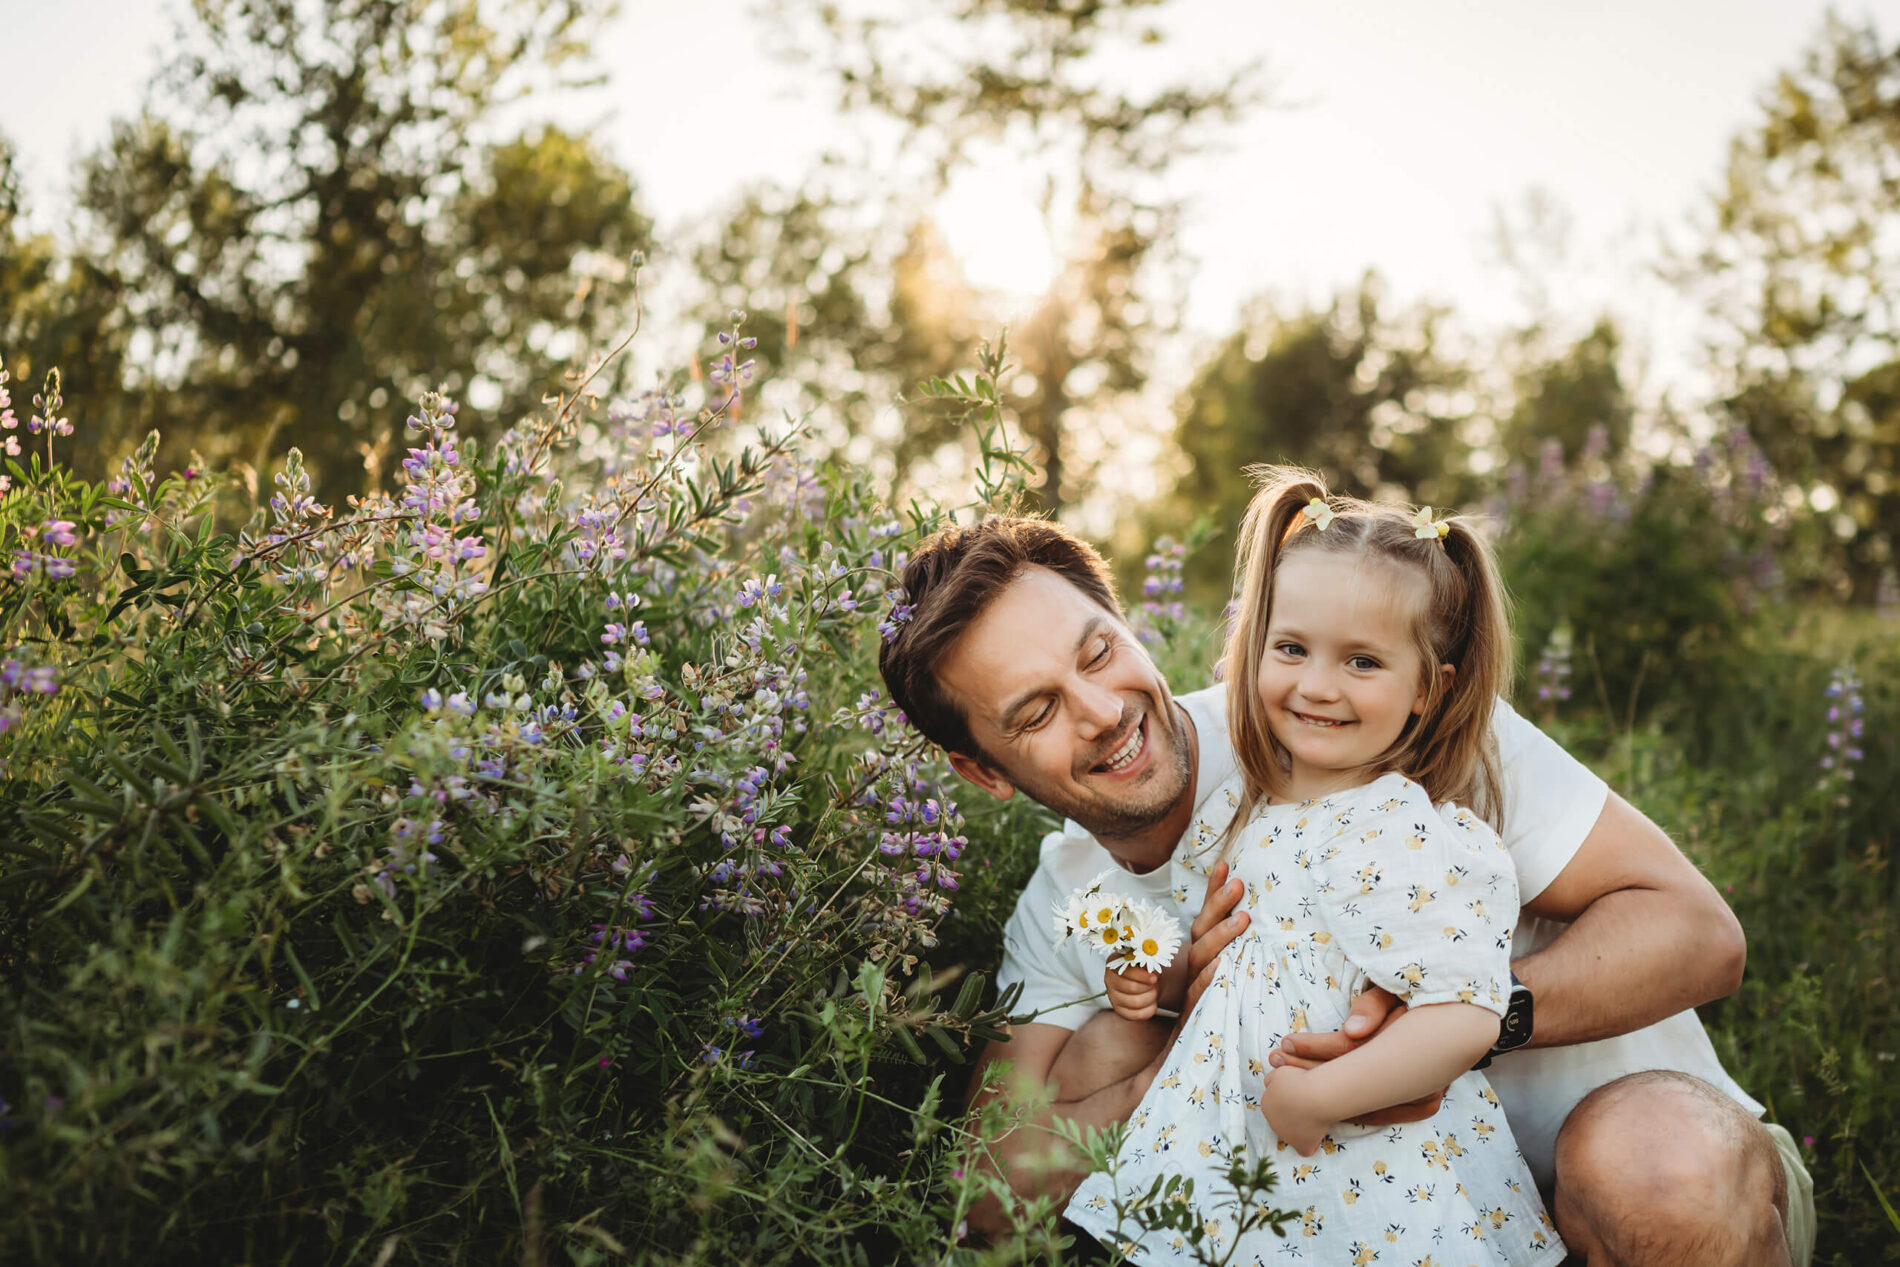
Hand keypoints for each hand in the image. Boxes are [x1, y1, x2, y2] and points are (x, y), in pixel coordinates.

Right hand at [1104, 960, 1160, 1020]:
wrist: (1147, 981)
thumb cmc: (1145, 970)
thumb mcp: (1145, 962)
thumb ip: (1145, 962)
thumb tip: (1148, 964)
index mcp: (1114, 965)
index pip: (1126, 972)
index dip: (1142, 976)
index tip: (1154, 978)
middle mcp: (1109, 981)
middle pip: (1132, 988)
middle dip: (1149, 987)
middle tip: (1155, 984)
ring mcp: (1113, 997)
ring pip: (1136, 1002)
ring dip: (1151, 997)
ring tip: (1153, 992)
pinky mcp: (1119, 1010)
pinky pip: (1136, 1015)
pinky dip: (1149, 1009)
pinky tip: (1152, 1003)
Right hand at [1180, 861, 1250, 1019]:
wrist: (1189, 1043)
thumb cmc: (1215, 1002)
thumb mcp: (1227, 972)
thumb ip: (1236, 948)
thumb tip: (1254, 916)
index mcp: (1201, 949)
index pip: (1206, 914)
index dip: (1212, 889)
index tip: (1226, 864)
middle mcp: (1195, 962)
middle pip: (1202, 927)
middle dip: (1219, 904)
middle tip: (1239, 884)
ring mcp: (1193, 982)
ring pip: (1201, 954)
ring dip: (1221, 935)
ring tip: (1242, 919)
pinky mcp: (1195, 1007)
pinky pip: (1201, 989)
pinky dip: (1210, 977)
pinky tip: (1222, 965)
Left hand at [1259, 1064, 1327, 1155]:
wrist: (1313, 1096)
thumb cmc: (1299, 1081)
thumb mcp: (1280, 1073)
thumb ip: (1272, 1080)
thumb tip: (1270, 1086)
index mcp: (1266, 1104)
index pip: (1276, 1107)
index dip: (1290, 1102)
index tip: (1302, 1097)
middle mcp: (1273, 1123)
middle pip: (1283, 1122)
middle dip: (1294, 1117)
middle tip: (1310, 1107)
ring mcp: (1287, 1136)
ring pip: (1294, 1135)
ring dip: (1303, 1129)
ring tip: (1317, 1118)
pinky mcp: (1301, 1145)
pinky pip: (1305, 1149)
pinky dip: (1311, 1145)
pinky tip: (1317, 1136)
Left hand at [1269, 988, 1447, 1125]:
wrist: (1469, 1011)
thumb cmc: (1427, 989)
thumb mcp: (1399, 985)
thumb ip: (1375, 1005)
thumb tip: (1353, 1031)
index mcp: (1415, 1045)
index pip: (1352, 1051)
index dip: (1314, 1050)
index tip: (1285, 1043)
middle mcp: (1424, 1078)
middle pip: (1353, 1079)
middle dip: (1307, 1071)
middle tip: (1275, 1061)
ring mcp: (1426, 1094)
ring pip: (1362, 1096)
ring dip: (1321, 1086)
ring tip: (1286, 1074)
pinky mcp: (1423, 1100)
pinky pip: (1379, 1106)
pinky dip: (1348, 1099)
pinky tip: (1320, 1091)